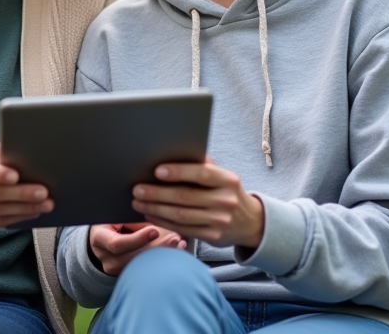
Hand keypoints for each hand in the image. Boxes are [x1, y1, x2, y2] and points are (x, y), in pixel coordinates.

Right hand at [89, 222, 184, 276]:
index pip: (117, 244)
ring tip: (178, 244)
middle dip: (155, 249)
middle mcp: (105, 258)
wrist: (100, 239)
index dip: (137, 239)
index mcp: (99, 239)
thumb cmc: (109, 222)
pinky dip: (161, 261)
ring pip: (140, 267)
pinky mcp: (126, 274)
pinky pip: (145, 270)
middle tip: (174, 238)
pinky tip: (176, 251)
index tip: (154, 230)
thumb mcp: (114, 216)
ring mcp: (115, 269)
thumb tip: (154, 217)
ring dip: (161, 256)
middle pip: (131, 258)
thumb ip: (131, 220)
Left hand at [132, 157, 264, 247]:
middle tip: (137, 189)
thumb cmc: (227, 192)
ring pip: (181, 215)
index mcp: (228, 180)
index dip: (179, 172)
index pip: (202, 174)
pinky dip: (163, 221)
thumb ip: (203, 166)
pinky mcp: (212, 237)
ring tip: (138, 202)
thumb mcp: (222, 177)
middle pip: (186, 196)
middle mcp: (226, 201)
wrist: (251, 222)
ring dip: (155, 208)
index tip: (157, 171)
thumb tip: (174, 152)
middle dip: (157, 193)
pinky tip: (150, 214)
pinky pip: (182, 228)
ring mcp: (220, 221)